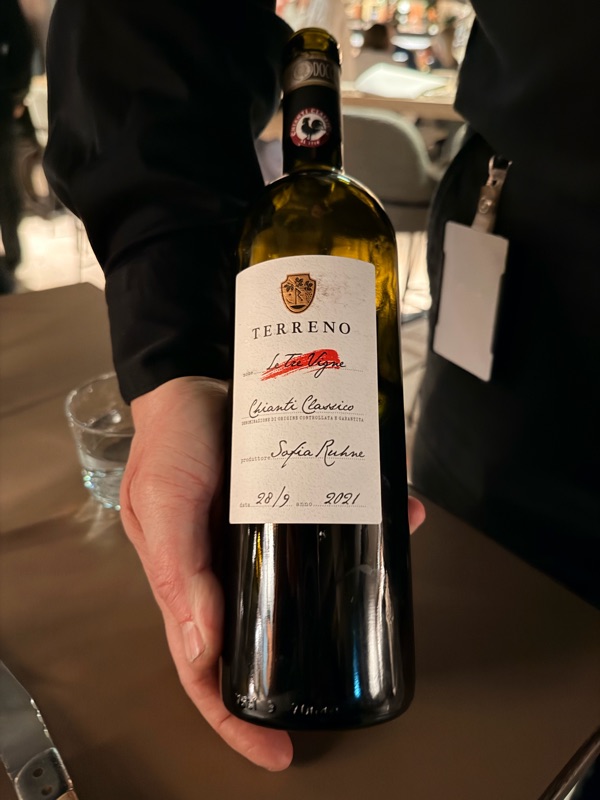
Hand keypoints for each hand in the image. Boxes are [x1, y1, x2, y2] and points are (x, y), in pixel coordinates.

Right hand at [120, 376, 424, 770]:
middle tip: (349, 685)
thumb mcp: (165, 503)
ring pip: (305, 584)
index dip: (235, 720)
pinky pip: (330, 525)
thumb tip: (203, 649)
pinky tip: (399, 515)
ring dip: (348, 590)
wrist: (199, 380)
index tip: (279, 755)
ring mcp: (262, 538)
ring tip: (387, 594)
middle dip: (301, 670)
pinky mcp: (288, 505)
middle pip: (263, 638)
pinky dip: (364, 522)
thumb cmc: (171, 443)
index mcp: (187, 585)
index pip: (205, 672)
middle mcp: (227, 571)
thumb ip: (178, 570)